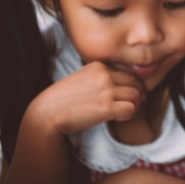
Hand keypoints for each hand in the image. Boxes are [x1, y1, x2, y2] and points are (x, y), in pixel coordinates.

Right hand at [27, 61, 144, 133]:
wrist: (47, 113)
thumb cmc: (65, 99)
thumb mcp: (83, 78)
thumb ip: (101, 77)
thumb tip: (124, 85)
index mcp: (99, 66)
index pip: (128, 73)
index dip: (131, 86)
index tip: (125, 95)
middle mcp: (104, 75)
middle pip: (136, 83)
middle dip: (137, 95)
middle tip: (131, 104)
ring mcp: (106, 90)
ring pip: (137, 96)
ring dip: (133, 106)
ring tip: (121, 112)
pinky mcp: (106, 106)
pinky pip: (131, 109)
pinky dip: (128, 115)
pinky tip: (117, 117)